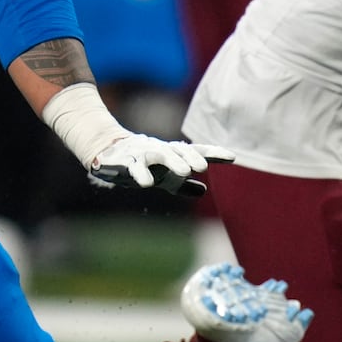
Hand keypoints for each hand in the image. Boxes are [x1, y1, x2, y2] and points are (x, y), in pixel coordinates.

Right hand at [86, 135, 233, 197]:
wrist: (109, 153)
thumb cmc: (145, 165)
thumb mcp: (165, 178)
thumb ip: (183, 185)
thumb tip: (203, 191)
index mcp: (174, 154)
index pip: (197, 151)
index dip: (214, 153)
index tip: (232, 158)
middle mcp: (161, 150)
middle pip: (178, 151)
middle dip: (190, 157)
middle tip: (202, 166)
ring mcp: (143, 154)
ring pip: (158, 155)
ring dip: (171, 162)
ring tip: (184, 171)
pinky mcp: (125, 161)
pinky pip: (134, 167)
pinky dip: (140, 174)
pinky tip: (146, 184)